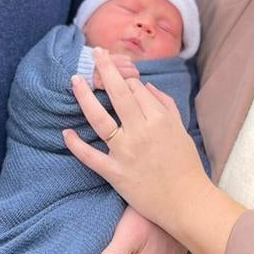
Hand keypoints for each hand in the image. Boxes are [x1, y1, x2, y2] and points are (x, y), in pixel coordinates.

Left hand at [66, 49, 244, 253]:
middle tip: (95, 52)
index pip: (136, 88)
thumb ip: (165, 105)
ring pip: (100, 119)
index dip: (125, 77)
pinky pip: (91, 157)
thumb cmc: (186, 165)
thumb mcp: (181, 130)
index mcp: (159, 119)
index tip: (117, 71)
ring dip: (84, 97)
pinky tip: (66, 132)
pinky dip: (77, 145)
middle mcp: (142, 131)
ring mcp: (126, 152)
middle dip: (105, 69)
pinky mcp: (115, 173)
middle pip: (118, 93)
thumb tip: (145, 86)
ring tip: (74, 80)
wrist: (187, 202)